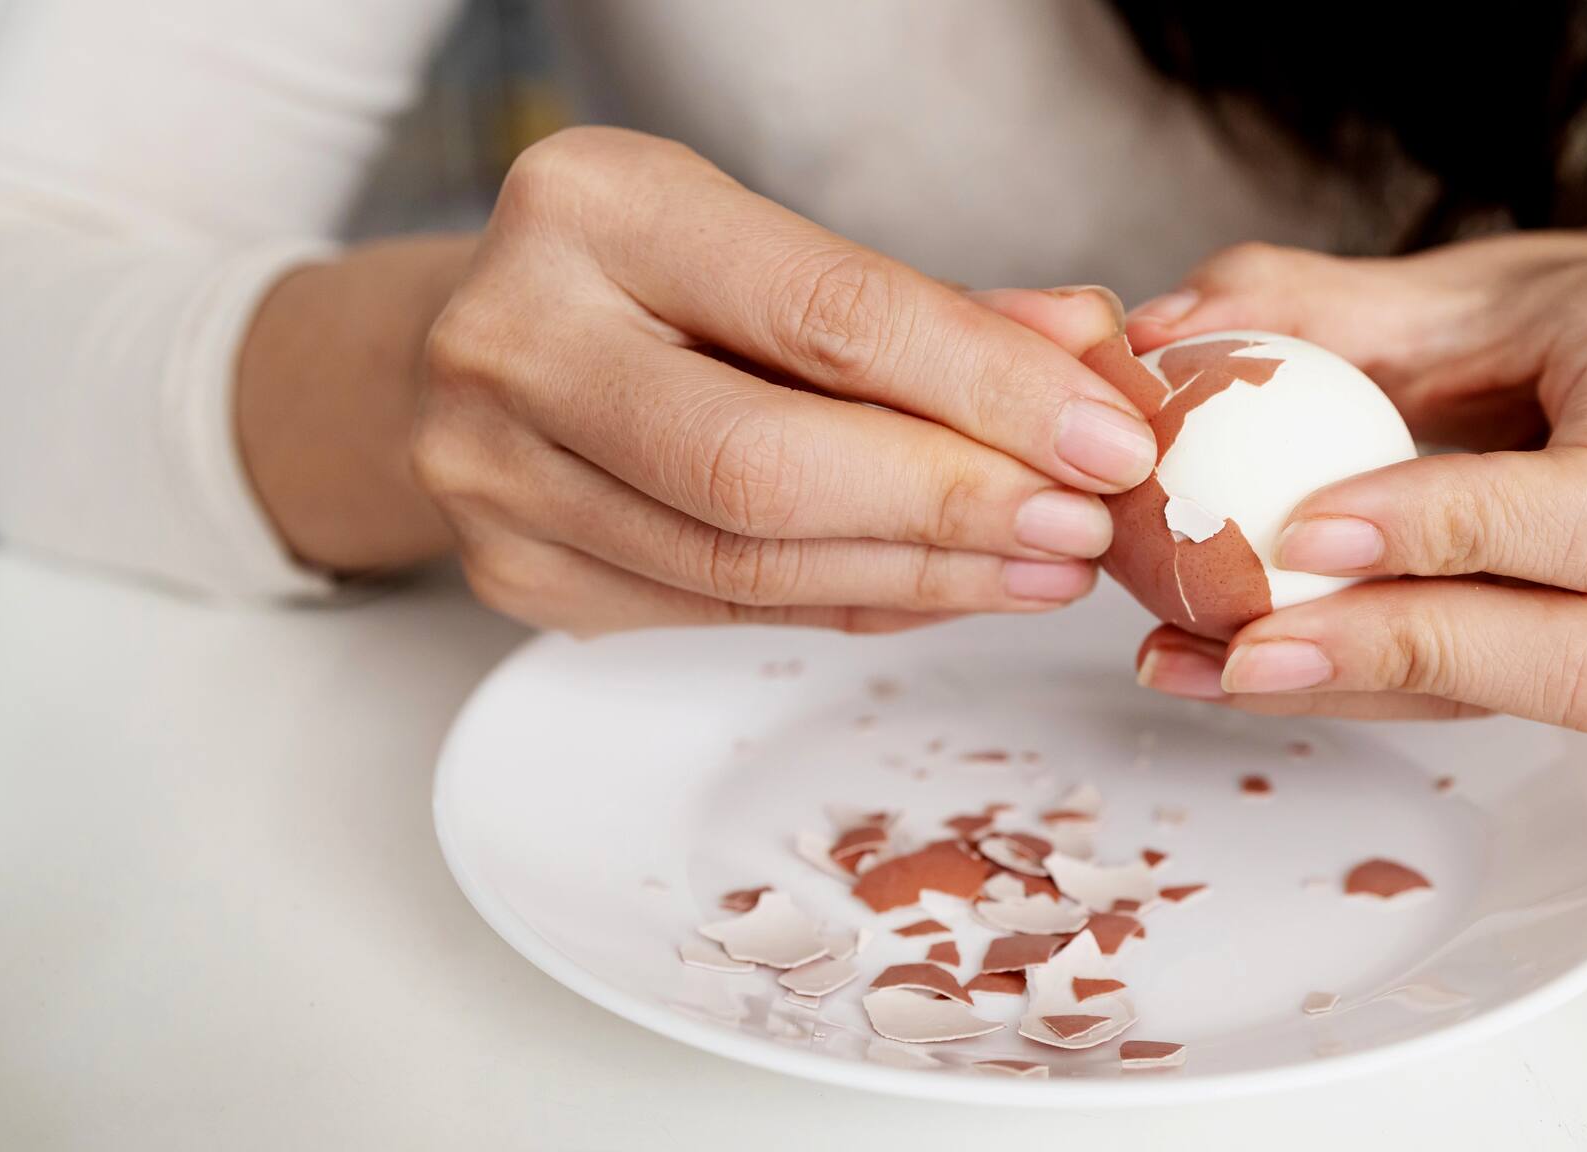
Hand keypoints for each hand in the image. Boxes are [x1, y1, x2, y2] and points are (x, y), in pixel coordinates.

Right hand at [412, 127, 1155, 634]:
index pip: (825, 316)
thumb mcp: (768, 243)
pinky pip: (725, 610)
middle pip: (768, 467)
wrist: (482, 339)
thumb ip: (919, 306)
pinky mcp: (516, 572)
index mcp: (593, 210)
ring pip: (748, 563)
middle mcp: (518, 338)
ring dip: (925, 574)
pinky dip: (856, 601)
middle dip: (954, 505)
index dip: (984, 389)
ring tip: (1045, 568)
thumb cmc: (645, 277)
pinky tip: (949, 587)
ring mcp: (496, 471)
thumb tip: (1085, 357)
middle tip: (1083, 527)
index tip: (1105, 434)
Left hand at [1123, 236, 1586, 730]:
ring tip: (1208, 666)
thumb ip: (1304, 301)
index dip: (1459, 532)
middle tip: (1245, 645)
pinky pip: (1490, 703)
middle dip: (1407, 654)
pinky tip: (1237, 666)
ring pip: (1541, 703)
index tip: (1302, 529)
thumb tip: (1153, 330)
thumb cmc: (1557, 319)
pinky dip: (1357, 692)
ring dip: (1362, 695)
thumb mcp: (1442, 282)